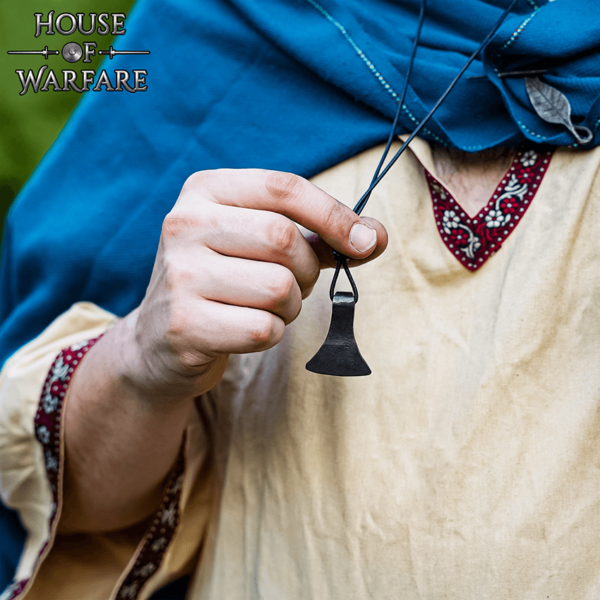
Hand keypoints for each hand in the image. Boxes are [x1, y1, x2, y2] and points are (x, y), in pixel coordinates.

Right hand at [122, 169, 387, 403]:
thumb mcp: (264, 244)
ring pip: (279, 288)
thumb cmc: (227, 279)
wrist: (161, 336)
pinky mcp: (184, 325)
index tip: (365, 242)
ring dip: (289, 306)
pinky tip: (245, 329)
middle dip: (307, 270)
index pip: (284, 188)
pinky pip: (263, 329)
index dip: (335, 215)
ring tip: (264, 306)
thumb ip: (321, 236)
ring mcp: (179, 275)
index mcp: (205, 190)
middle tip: (293, 284)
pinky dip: (271, 334)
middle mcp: (184, 224)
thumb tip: (377, 236)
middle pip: (284, 239)